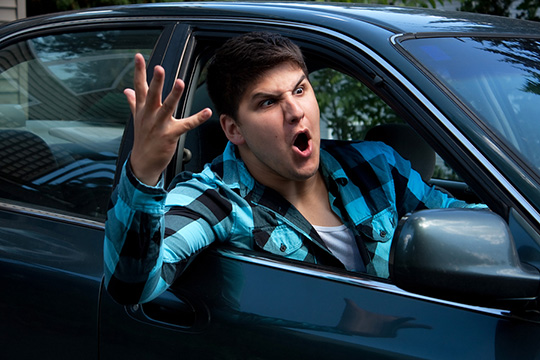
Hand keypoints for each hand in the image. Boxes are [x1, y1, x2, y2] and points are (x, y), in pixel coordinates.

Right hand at [124, 53, 211, 185]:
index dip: (139, 71)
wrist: (143, 163)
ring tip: (179, 82)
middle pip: (152, 95)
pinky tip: (206, 112)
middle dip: (155, 81)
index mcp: (142, 109)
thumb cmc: (143, 139)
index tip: (139, 56)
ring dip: (174, 95)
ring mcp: (159, 125)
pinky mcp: (170, 135)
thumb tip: (126, 90)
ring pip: (167, 107)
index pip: (139, 87)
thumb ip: (133, 103)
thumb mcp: (137, 119)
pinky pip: (186, 125)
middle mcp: (149, 115)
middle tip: (159, 68)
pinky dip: (197, 118)